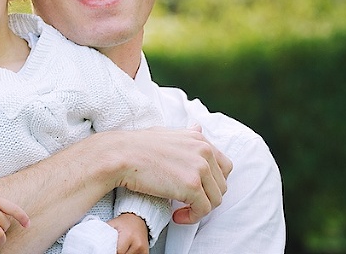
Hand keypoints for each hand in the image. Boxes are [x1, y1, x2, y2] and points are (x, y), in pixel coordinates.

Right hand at [108, 125, 231, 223]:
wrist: (120, 155)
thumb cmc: (137, 146)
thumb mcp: (167, 133)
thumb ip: (187, 134)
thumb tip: (198, 127)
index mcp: (199, 139)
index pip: (224, 166)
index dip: (213, 182)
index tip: (196, 190)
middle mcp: (204, 151)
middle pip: (221, 185)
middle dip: (206, 197)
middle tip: (186, 203)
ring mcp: (200, 168)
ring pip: (215, 199)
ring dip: (199, 209)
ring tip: (181, 210)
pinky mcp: (191, 186)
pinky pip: (203, 210)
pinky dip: (192, 217)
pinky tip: (176, 216)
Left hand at [108, 213, 148, 253]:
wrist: (138, 219)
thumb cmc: (123, 223)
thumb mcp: (112, 224)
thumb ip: (104, 233)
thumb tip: (96, 243)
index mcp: (128, 236)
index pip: (118, 252)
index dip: (111, 251)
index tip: (108, 249)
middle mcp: (137, 244)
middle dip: (117, 253)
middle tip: (113, 248)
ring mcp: (142, 249)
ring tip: (122, 248)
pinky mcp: (145, 252)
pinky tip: (127, 250)